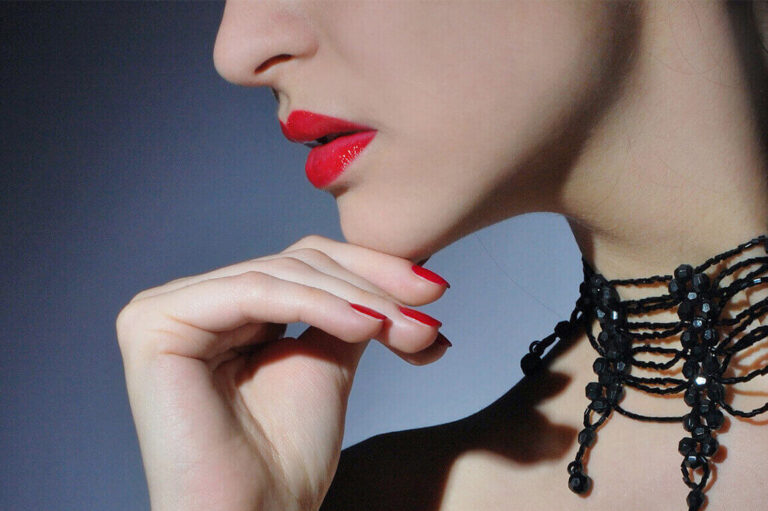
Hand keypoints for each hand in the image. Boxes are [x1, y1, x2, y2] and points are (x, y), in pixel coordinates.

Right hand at [116, 235, 449, 510]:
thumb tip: (406, 270)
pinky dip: (318, 305)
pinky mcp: (154, 325)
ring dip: (355, 297)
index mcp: (219, 309)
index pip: (301, 263)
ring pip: (279, 275)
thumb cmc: (285, 457)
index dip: (370, 269)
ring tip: (407, 326)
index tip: (432, 293)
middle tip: (429, 312)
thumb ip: (348, 308)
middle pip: (293, 262)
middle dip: (371, 285)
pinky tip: (366, 324)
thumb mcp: (327, 359)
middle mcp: (186, 303)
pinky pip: (253, 294)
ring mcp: (162, 310)